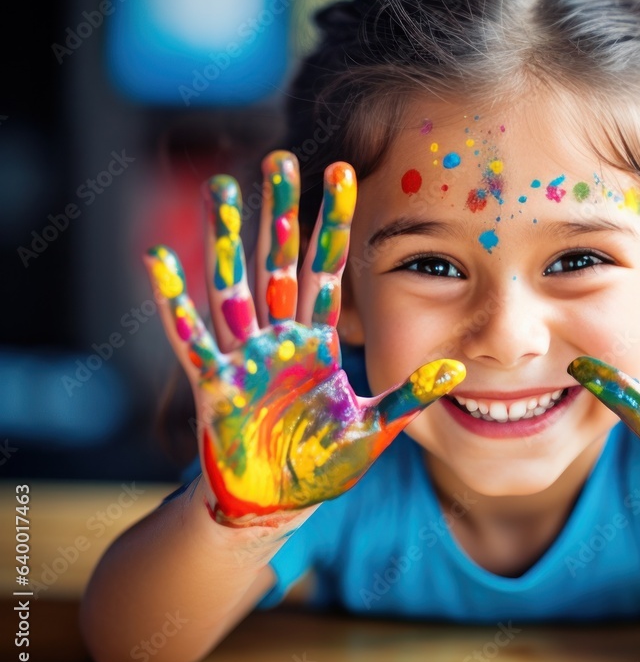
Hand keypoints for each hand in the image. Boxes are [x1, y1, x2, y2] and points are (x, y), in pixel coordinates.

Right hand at [145, 152, 464, 525]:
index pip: (329, 270)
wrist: (277, 504)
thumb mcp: (373, 427)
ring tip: (222, 189)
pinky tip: (159, 257)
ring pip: (235, 286)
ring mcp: (245, 357)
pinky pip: (192, 336)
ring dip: (228, 240)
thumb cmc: (322, 465)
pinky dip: (174, 300)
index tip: (343, 172)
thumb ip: (410, 395)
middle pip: (280, 262)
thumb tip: (458, 367)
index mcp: (317, 342)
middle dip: (281, 213)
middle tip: (282, 157)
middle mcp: (279, 339)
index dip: (334, 224)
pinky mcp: (216, 384)